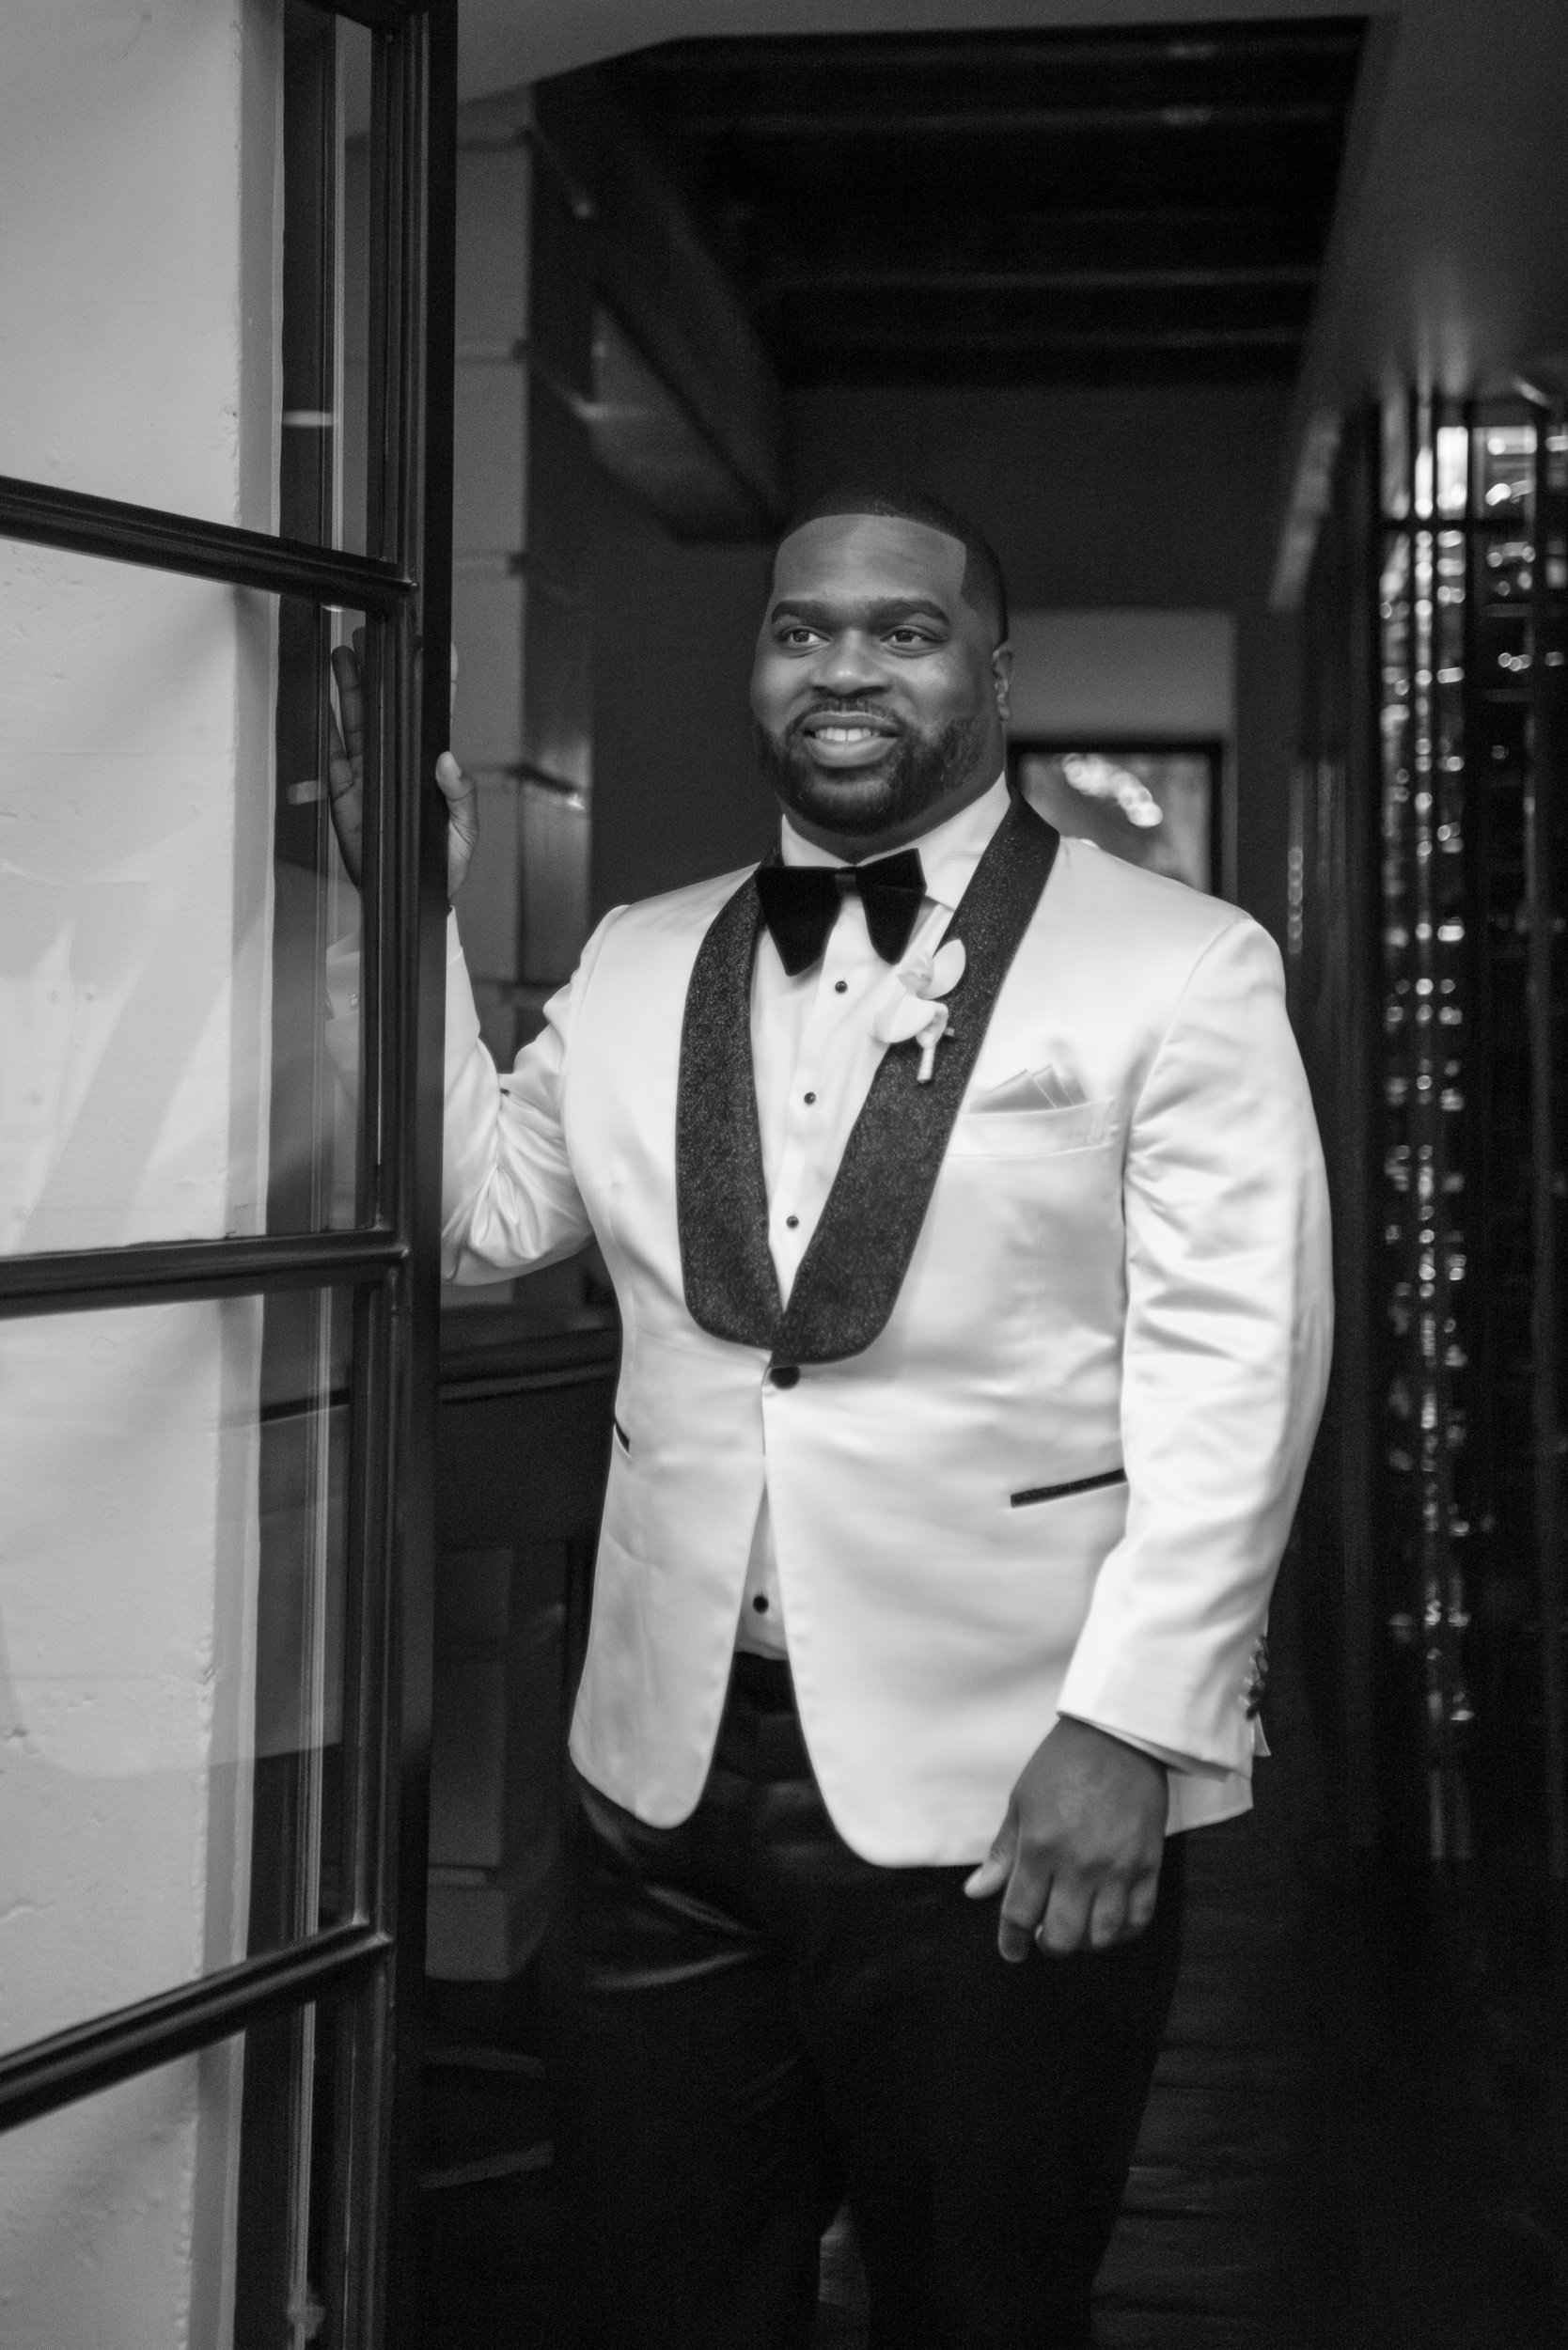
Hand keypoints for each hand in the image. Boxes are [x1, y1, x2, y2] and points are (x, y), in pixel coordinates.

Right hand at [319, 631, 477, 901]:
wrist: (409, 900)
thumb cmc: (443, 866)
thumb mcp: (463, 833)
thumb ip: (460, 797)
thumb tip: (449, 762)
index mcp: (428, 768)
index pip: (430, 715)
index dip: (432, 681)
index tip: (430, 645)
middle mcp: (398, 763)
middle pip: (386, 708)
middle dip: (378, 671)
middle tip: (369, 637)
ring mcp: (370, 775)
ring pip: (357, 722)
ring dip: (351, 689)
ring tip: (345, 654)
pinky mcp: (345, 794)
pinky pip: (332, 757)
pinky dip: (327, 731)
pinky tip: (324, 704)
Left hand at [964, 1716, 1166, 1959]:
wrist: (1118, 1734)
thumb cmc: (1062, 1763)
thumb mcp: (1021, 1802)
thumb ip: (1002, 1853)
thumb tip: (975, 1892)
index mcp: (1040, 1846)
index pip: (1020, 1914)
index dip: (1012, 1941)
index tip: (1011, 1950)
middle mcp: (1079, 1864)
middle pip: (1062, 1936)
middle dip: (1049, 1945)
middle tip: (1045, 1936)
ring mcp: (1118, 1867)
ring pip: (1102, 1936)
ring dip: (1086, 1942)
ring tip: (1078, 1928)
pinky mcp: (1149, 1864)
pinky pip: (1139, 1918)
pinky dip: (1123, 1932)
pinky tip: (1110, 1923)